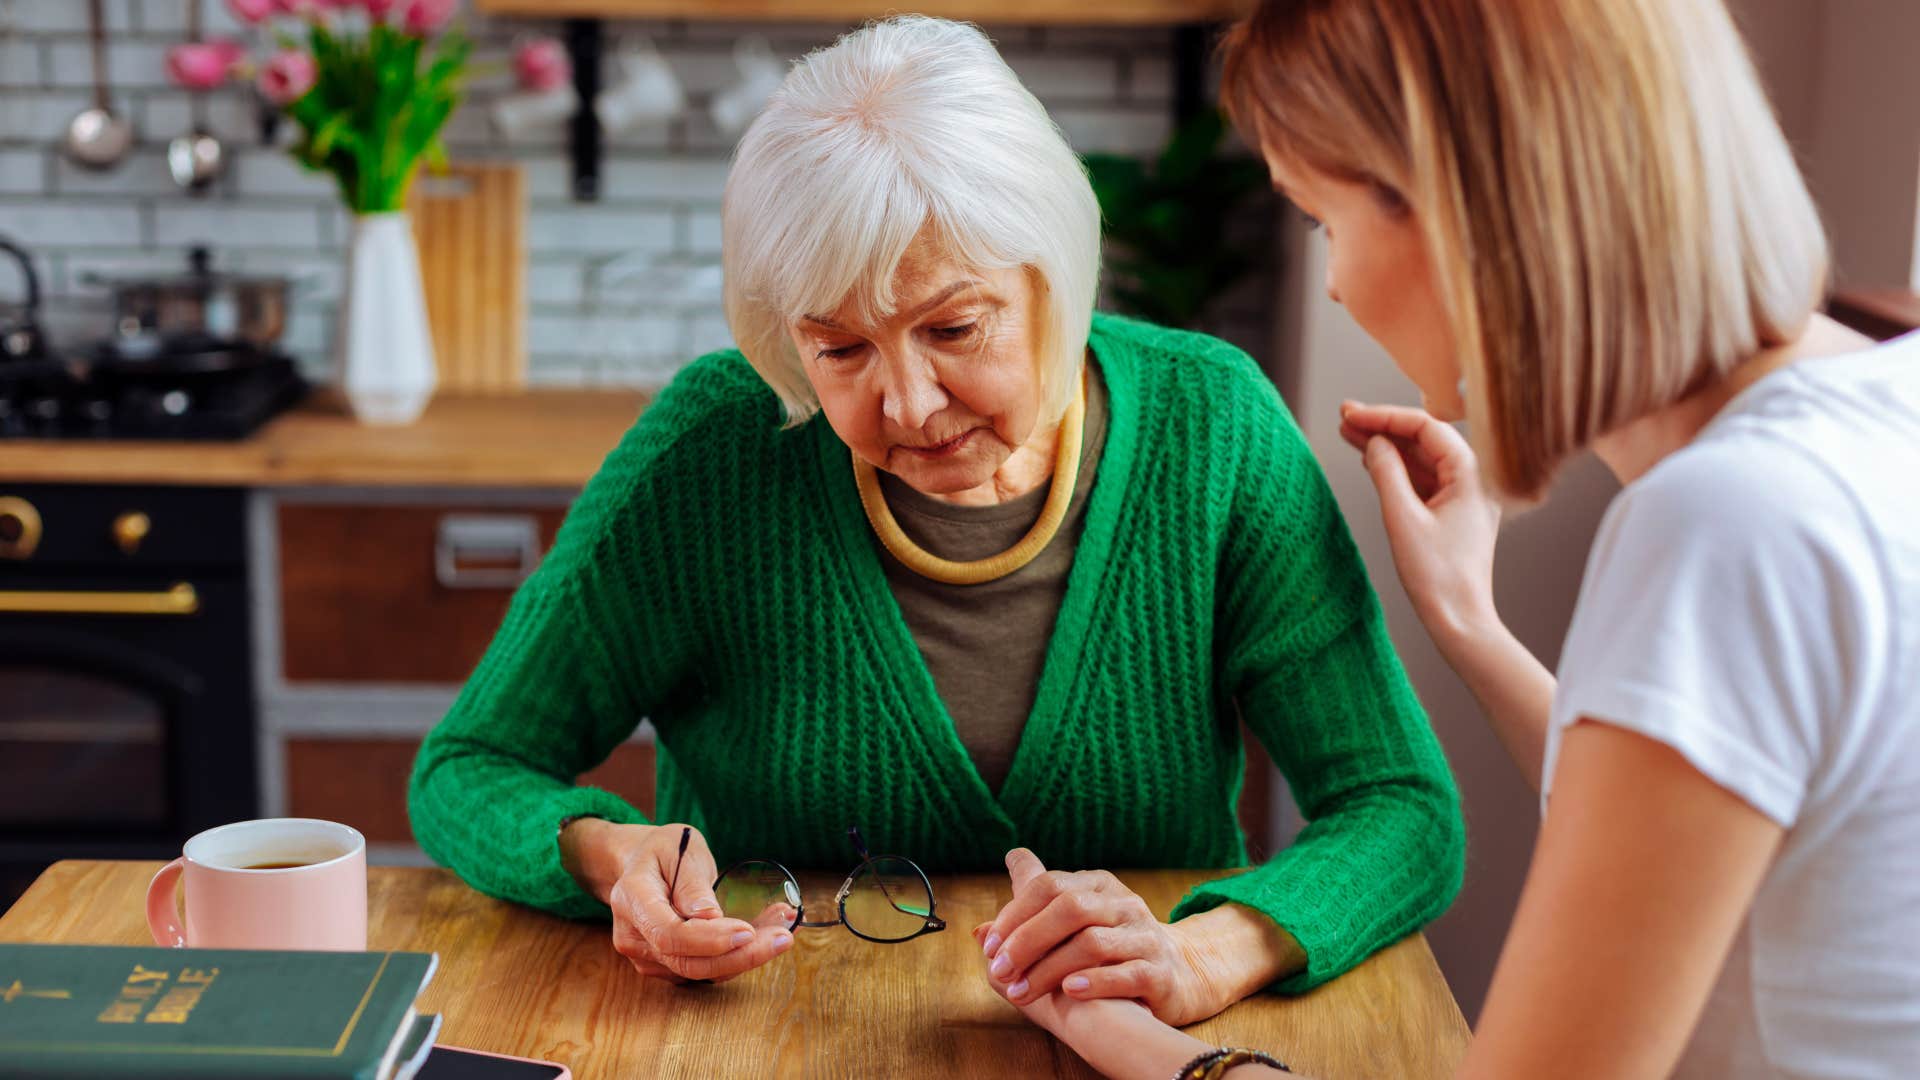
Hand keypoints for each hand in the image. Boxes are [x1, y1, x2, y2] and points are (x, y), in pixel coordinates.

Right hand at [570, 820, 793, 982]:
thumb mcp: (681, 848)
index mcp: (632, 899)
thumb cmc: (664, 850)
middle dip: (740, 956)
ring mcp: (646, 955)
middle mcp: (633, 935)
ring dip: (747, 956)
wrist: (642, 864)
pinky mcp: (665, 965)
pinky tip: (766, 934)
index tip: (748, 932)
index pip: (669, 934)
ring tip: (782, 928)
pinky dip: (738, 955)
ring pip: (701, 971)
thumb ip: (692, 884)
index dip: (710, 940)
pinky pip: (705, 968)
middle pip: (687, 963)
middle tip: (783, 937)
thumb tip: (710, 917)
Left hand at [975, 849, 1229, 1025]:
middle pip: (1070, 908)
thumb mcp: (1071, 927)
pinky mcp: (1159, 971)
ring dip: (1050, 969)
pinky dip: (1095, 981)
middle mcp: (1122, 904)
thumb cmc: (1111, 951)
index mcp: (1096, 886)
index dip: (1014, 914)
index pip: (1049, 885)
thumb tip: (978, 932)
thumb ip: (1027, 923)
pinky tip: (1070, 991)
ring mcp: (1143, 936)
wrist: (1180, 974)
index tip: (990, 947)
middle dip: (1027, 941)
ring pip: (1093, 943)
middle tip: (1001, 971)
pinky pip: (1127, 973)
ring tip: (1023, 992)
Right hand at [1338, 400, 1501, 639]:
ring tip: (1348, 433)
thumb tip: (1375, 442)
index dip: (1385, 416)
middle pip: (1424, 439)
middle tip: (1345, 416)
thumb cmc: (1437, 575)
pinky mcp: (1452, 513)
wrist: (1459, 619)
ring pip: (1421, 459)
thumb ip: (1387, 473)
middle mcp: (1474, 479)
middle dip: (1383, 427)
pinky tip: (1371, 459)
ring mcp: (1463, 496)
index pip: (1426, 427)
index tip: (1352, 415)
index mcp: (1472, 474)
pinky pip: (1423, 480)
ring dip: (1386, 446)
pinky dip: (1396, 469)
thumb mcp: (1403, 518)